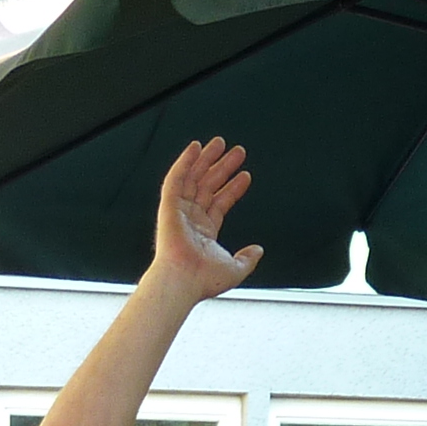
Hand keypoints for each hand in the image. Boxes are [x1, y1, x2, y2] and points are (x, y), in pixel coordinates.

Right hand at [145, 139, 261, 304]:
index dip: (233, 188)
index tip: (245, 175)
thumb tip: (258, 251)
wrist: (183, 281)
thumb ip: (247, 259)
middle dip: (223, 168)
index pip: (220, 203)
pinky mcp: (168, 206)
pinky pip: (175, 179)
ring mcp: (178, 212)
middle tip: (238, 152)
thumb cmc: (203, 280)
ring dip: (206, 160)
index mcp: (203, 233)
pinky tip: (195, 148)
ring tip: (220, 143)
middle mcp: (190, 220)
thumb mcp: (235, 269)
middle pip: (208, 186)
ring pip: (193, 178)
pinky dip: (184, 162)